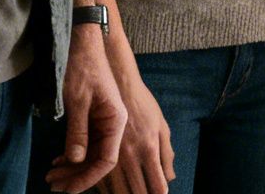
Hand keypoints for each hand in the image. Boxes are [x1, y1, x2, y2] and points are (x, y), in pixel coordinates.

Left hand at [47, 26, 125, 190]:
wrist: (82, 42)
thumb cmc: (82, 67)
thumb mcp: (77, 100)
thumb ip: (77, 132)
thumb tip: (75, 161)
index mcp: (116, 121)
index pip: (105, 160)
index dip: (87, 177)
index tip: (67, 188)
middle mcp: (114, 125)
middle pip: (97, 161)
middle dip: (76, 176)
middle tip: (53, 184)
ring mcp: (104, 123)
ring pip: (90, 155)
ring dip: (72, 167)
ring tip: (51, 176)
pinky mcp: (94, 119)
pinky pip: (86, 144)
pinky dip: (72, 155)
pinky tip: (58, 161)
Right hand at [100, 66, 173, 193]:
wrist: (116, 82)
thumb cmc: (142, 103)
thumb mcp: (160, 125)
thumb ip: (166, 153)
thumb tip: (170, 178)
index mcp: (148, 149)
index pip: (157, 186)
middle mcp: (129, 157)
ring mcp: (110, 157)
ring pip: (116, 192)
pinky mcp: (94, 154)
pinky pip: (100, 183)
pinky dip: (106, 191)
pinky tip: (113, 191)